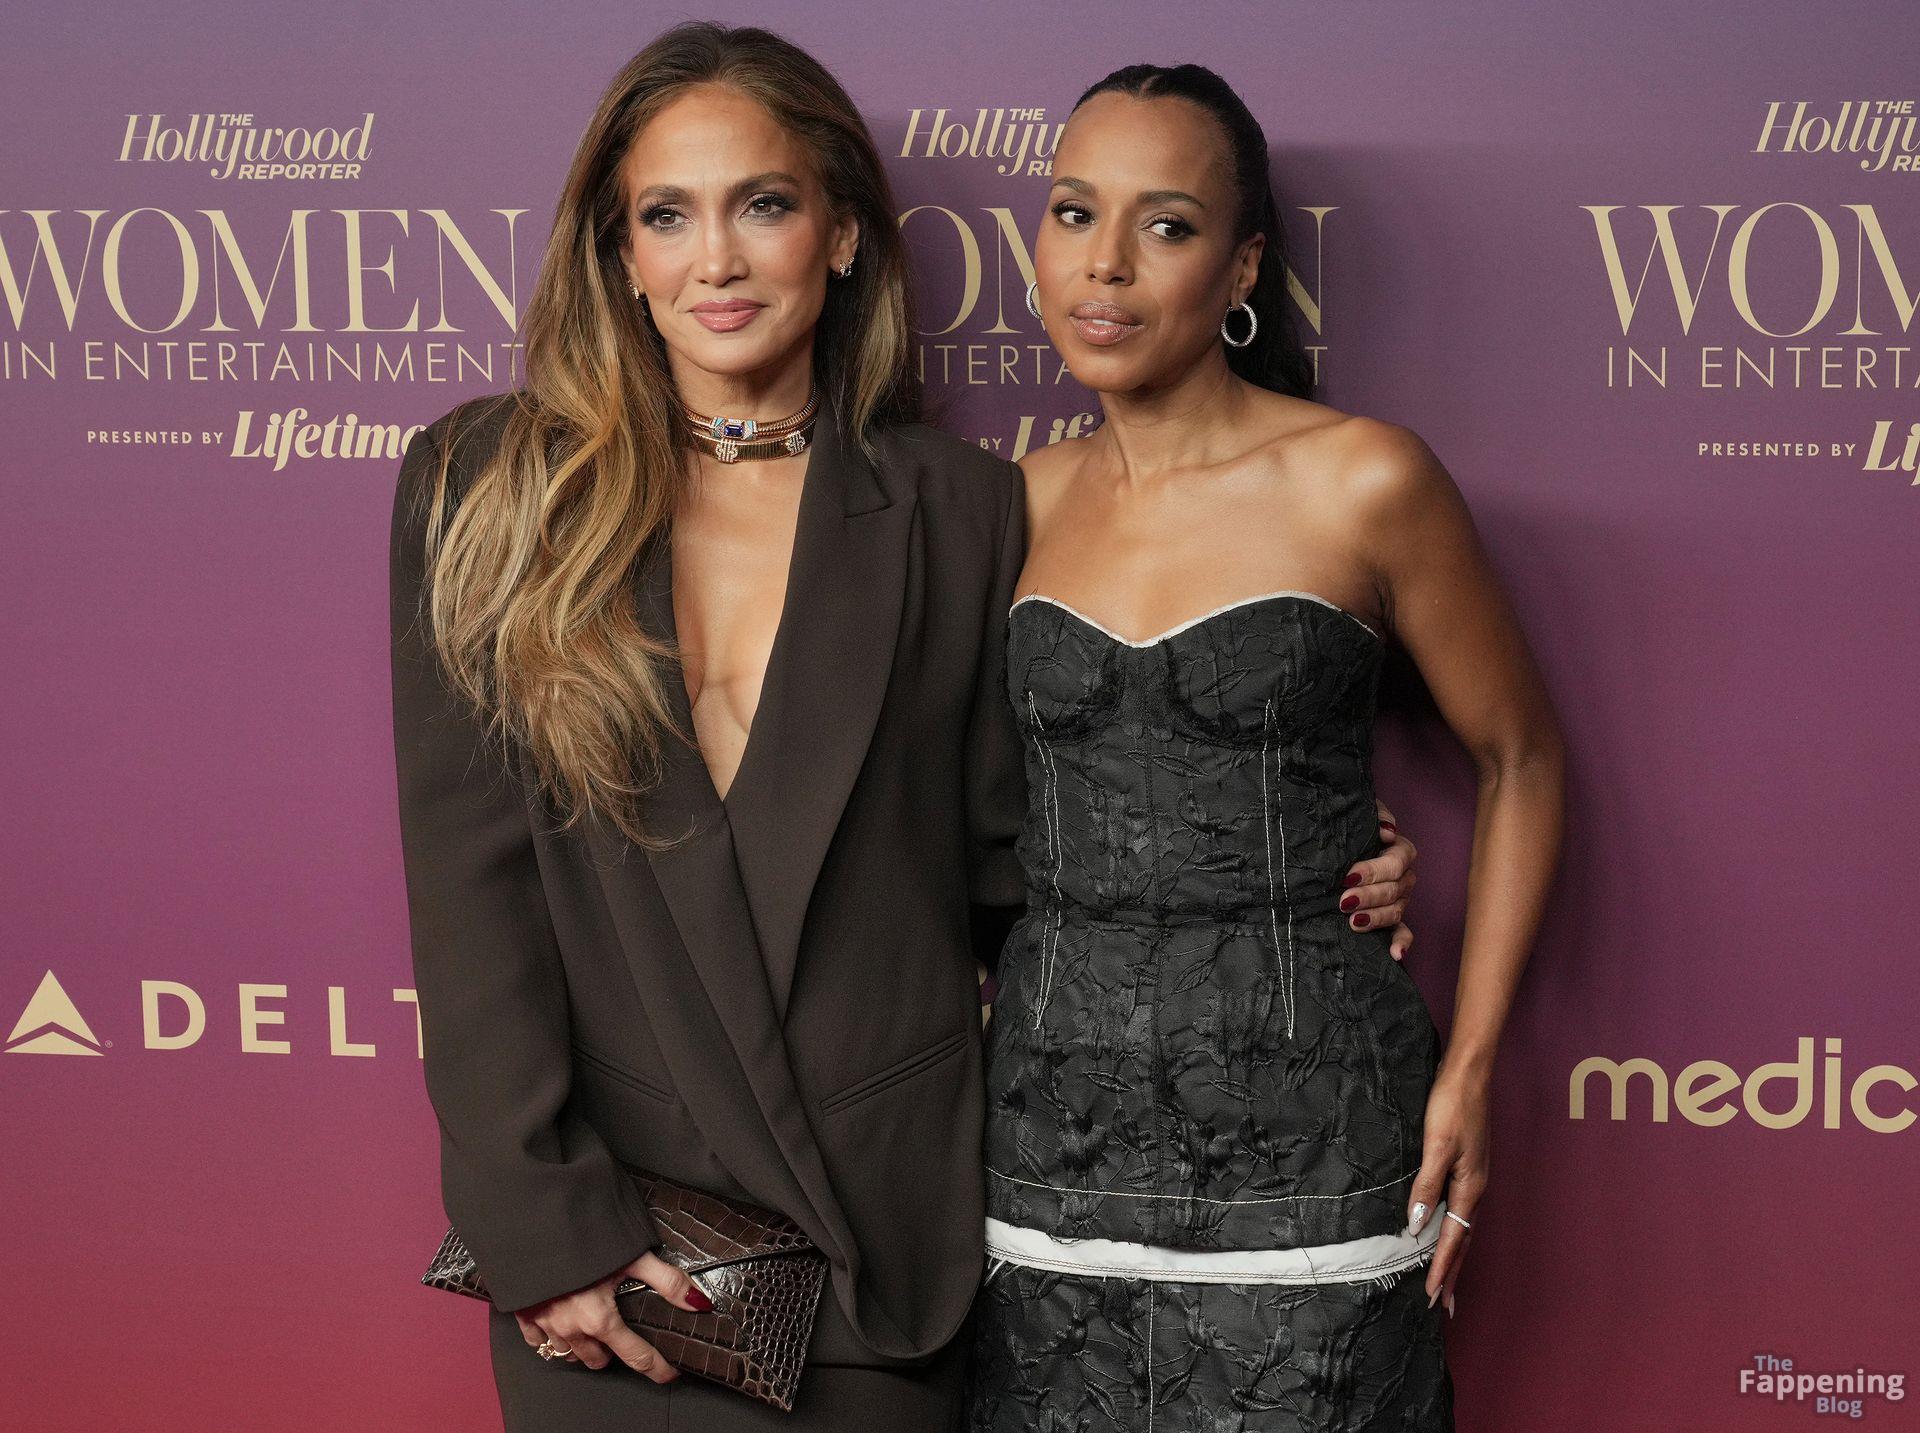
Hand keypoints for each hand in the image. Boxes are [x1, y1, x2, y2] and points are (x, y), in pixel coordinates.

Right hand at [511, 1249, 711, 1377]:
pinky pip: (539, 1342)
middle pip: (599, 1360)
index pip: (636, 1357)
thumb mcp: (633, 1256)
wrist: (533, 1223)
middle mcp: (572, 1329)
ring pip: (570, 1353)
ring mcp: (545, 1325)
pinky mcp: (524, 1315)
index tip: (669, 1373)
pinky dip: (553, 1337)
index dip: (657, 1368)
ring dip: (585, 1346)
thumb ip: (667, 1281)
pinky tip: (562, 1323)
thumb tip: (697, 1302)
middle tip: (626, 1336)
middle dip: (615, 1353)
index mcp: (600, 1319)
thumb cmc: (582, 1235)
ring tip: (596, 1330)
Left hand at [1341, 798, 1417, 958]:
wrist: (1338, 843)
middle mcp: (1403, 876)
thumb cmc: (1350, 828)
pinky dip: (1401, 945)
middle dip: (1369, 896)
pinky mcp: (1392, 919)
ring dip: (1376, 919)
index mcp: (1399, 851)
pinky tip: (1395, 956)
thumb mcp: (1360, 815)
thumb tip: (1388, 831)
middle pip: (1394, 890)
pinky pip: (1403, 933)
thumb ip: (1376, 815)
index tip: (1348, 876)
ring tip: (1353, 922)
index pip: (1395, 863)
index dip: (1373, 870)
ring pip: (1395, 912)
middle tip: (1343, 901)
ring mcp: (1400, 899)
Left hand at [1406, 1063, 1488, 1318]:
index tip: (1431, 1297)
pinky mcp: (1466, 1167)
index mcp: (1469, 1188)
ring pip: (1462, 1227)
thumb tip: (1417, 1227)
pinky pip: (1459, 1210)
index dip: (1441, 1269)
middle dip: (1452, 1273)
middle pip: (1463, 1241)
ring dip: (1453, 1256)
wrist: (1468, 1075)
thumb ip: (1426, 1186)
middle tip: (1442, 1305)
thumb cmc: (1451, 1106)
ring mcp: (1473, 1178)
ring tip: (1443, 1280)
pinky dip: (1452, 1231)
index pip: (1454, 1240)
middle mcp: (1474, 1188)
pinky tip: (1442, 1233)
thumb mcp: (1435, 1146)